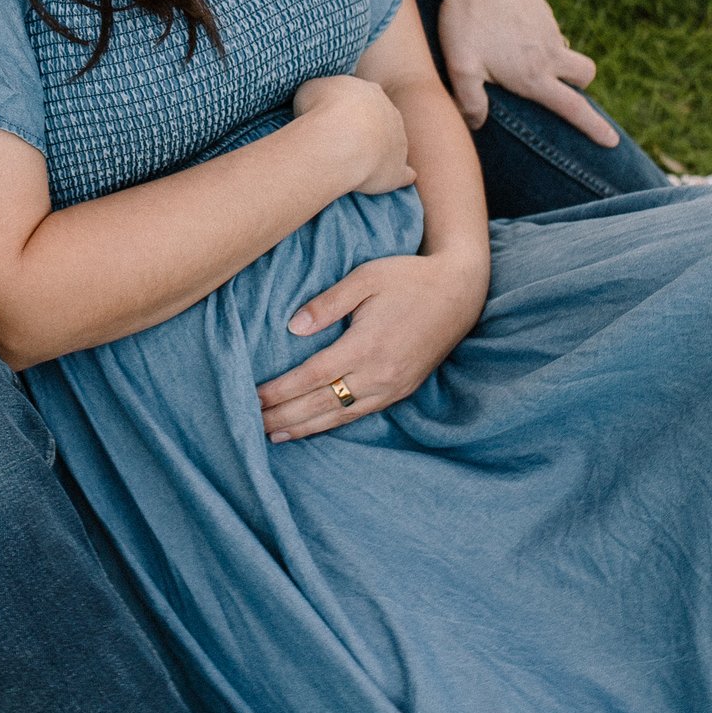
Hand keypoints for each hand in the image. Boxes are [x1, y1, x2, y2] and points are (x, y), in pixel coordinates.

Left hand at [256, 251, 489, 440]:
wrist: (460, 292)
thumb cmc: (409, 278)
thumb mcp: (366, 277)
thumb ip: (328, 303)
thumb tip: (293, 328)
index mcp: (366, 346)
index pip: (312, 376)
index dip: (280, 390)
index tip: (252, 396)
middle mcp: (379, 374)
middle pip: (322, 403)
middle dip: (285, 415)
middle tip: (250, 424)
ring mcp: (392, 387)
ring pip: (341, 415)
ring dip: (305, 427)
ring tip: (274, 434)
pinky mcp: (402, 390)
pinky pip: (360, 414)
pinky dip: (333, 423)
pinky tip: (314, 427)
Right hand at [291, 74, 412, 194]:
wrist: (339, 139)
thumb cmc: (321, 110)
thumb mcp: (311, 89)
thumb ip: (321, 93)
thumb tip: (319, 101)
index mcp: (370, 91)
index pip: (363, 97)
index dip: (349, 108)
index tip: (334, 117)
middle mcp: (390, 113)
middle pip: (380, 120)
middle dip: (366, 129)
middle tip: (343, 141)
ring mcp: (398, 141)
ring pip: (392, 145)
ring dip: (380, 151)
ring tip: (355, 162)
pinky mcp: (397, 169)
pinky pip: (403, 173)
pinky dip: (401, 176)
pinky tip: (396, 179)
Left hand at [437, 0, 617, 147]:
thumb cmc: (466, 20)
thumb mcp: (460, 67)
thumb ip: (470, 101)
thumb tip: (478, 124)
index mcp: (534, 75)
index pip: (573, 108)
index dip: (594, 127)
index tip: (612, 141)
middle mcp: (549, 53)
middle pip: (586, 75)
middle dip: (579, 86)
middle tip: (557, 90)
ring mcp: (548, 27)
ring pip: (565, 49)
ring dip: (554, 60)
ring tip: (516, 60)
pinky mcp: (540, 7)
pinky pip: (548, 30)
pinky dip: (537, 38)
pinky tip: (507, 33)